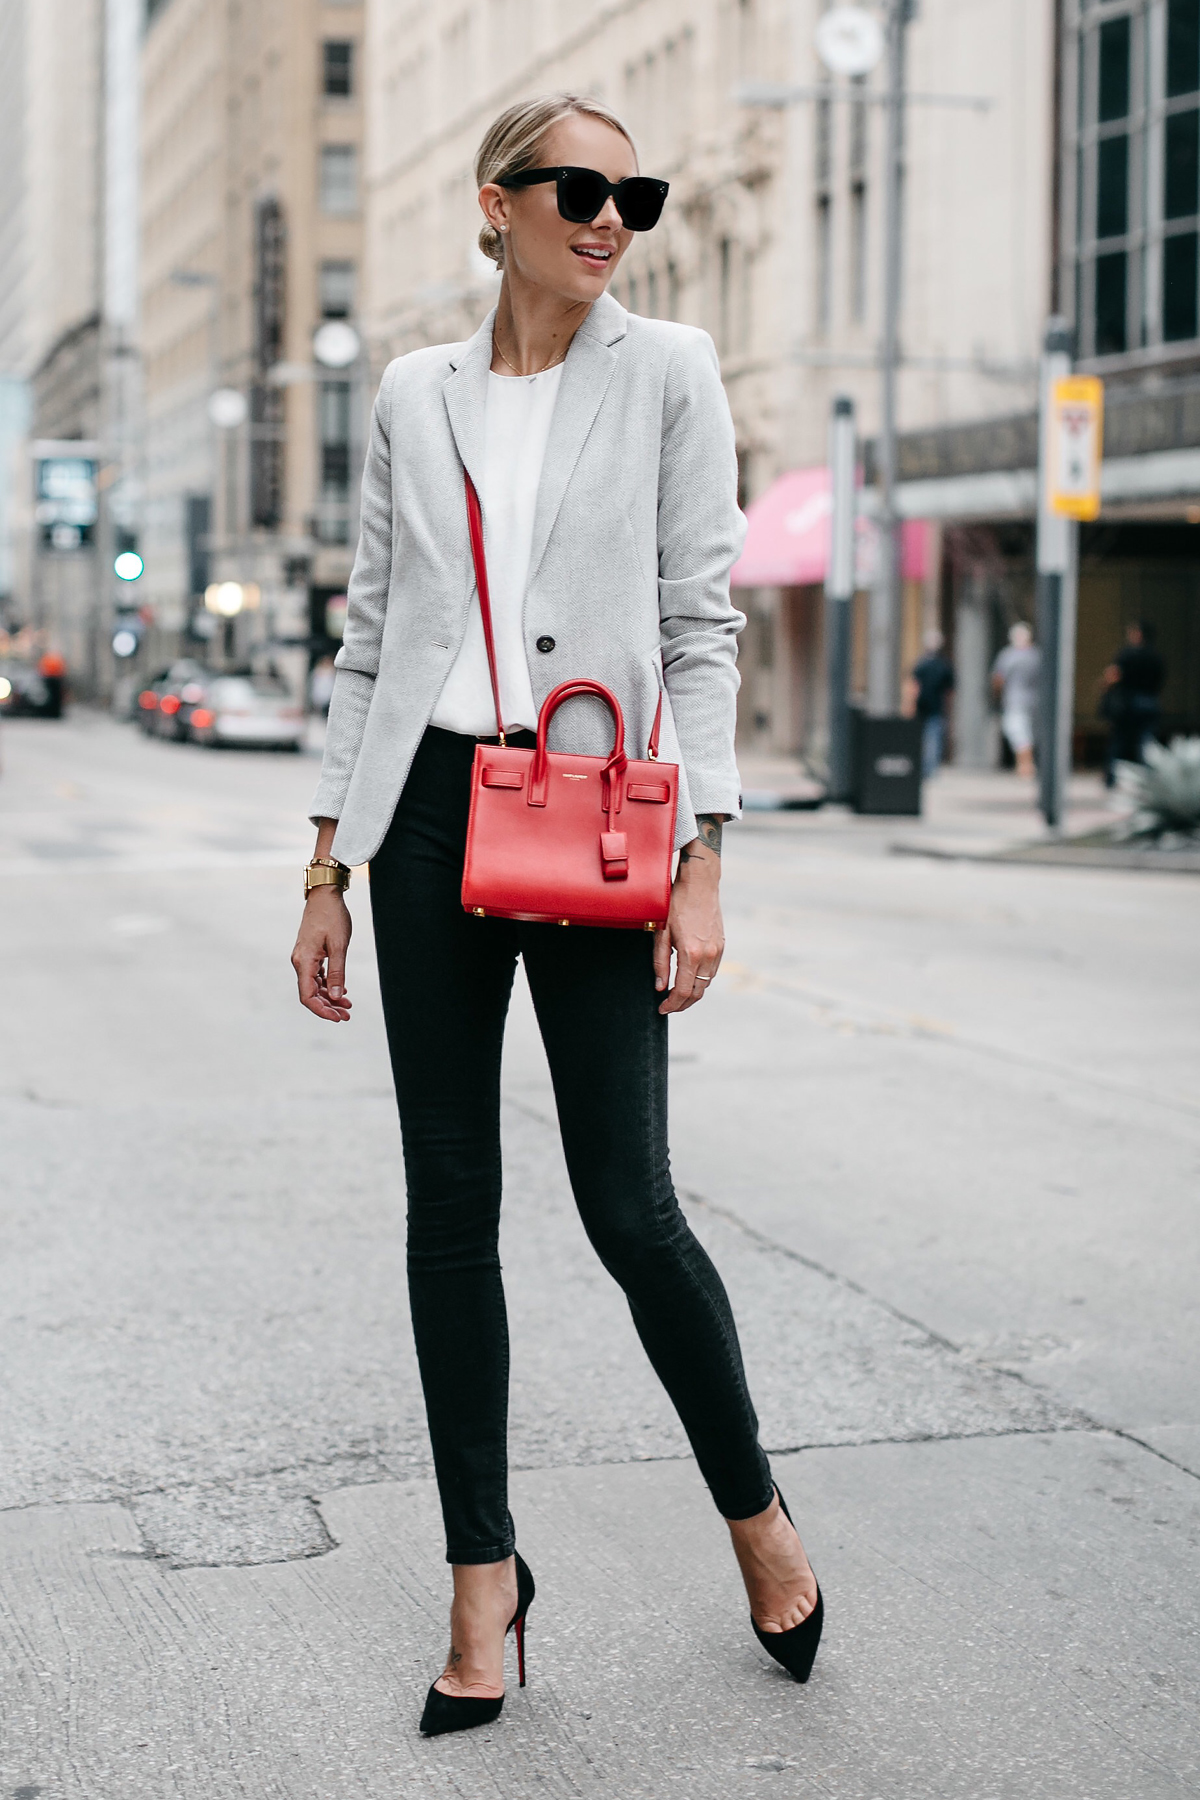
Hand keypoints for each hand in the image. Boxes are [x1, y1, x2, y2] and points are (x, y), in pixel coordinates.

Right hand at [291, 889, 352, 1021]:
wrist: (324, 895)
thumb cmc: (332, 917)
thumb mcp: (339, 945)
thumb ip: (337, 972)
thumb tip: (335, 996)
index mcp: (304, 961)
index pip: (307, 996)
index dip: (322, 1010)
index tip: (338, 1018)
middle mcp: (300, 962)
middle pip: (310, 994)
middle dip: (328, 1007)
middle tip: (347, 1016)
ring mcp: (304, 958)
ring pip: (314, 986)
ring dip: (330, 997)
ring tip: (348, 1006)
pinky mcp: (310, 953)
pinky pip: (317, 975)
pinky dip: (328, 985)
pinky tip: (341, 990)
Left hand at [654, 840, 723, 1013]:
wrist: (700, 884)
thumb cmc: (676, 904)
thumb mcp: (661, 932)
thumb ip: (660, 962)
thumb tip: (660, 986)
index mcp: (691, 953)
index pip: (683, 990)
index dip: (672, 1004)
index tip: (662, 1009)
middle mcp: (708, 955)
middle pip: (697, 992)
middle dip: (682, 1004)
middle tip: (668, 1006)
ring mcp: (718, 951)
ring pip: (706, 983)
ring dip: (692, 993)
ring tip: (677, 994)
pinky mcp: (721, 945)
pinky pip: (712, 971)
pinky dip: (701, 980)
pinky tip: (689, 978)